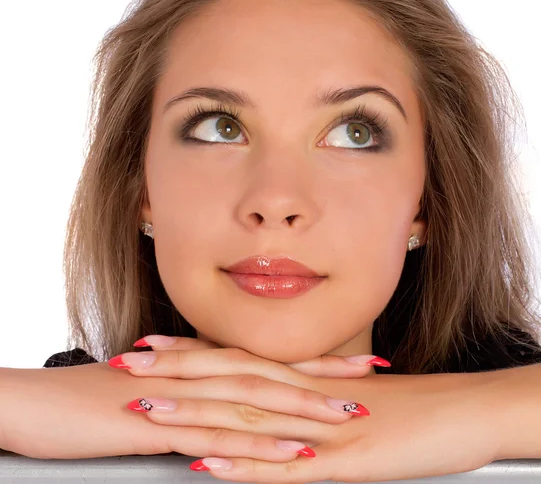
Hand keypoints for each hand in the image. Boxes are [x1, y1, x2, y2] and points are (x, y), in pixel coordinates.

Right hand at [3, 358, 364, 461]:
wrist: (41, 403)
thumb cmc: (98, 398)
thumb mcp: (157, 391)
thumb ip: (196, 391)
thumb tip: (226, 398)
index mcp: (201, 365)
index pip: (269, 358)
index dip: (314, 360)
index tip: (355, 362)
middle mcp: (200, 375)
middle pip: (273, 374)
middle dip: (326, 377)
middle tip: (372, 380)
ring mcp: (184, 400)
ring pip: (255, 404)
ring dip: (304, 410)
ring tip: (350, 417)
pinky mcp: (162, 427)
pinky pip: (220, 437)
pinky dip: (260, 446)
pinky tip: (293, 457)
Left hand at [112, 341, 502, 482]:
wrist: (459, 411)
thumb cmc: (409, 405)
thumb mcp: (347, 396)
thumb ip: (306, 395)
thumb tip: (276, 396)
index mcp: (302, 378)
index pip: (236, 359)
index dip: (190, 353)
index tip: (150, 345)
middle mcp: (302, 395)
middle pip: (230, 381)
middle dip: (175, 375)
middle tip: (128, 365)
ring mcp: (316, 430)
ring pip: (246, 420)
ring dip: (195, 417)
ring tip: (149, 413)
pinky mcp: (340, 465)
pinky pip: (282, 469)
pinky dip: (242, 466)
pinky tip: (207, 467)